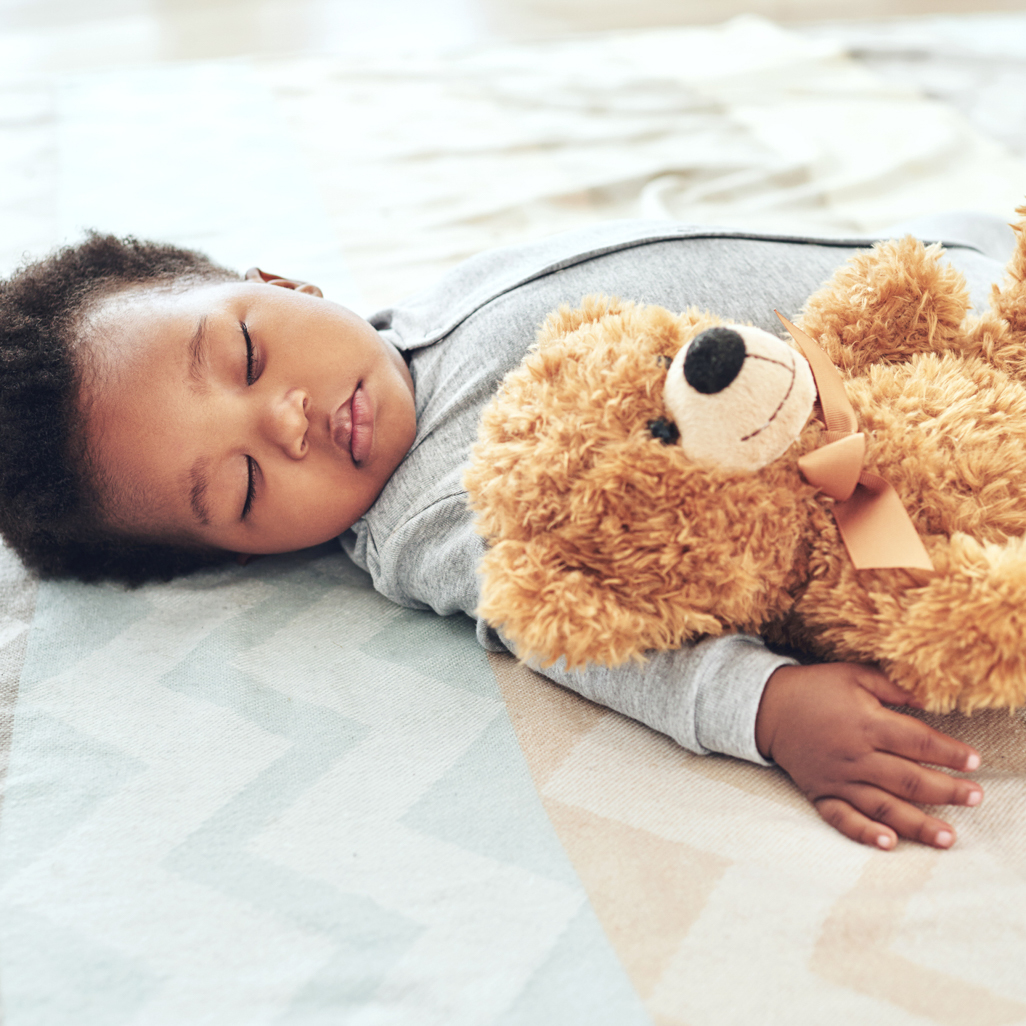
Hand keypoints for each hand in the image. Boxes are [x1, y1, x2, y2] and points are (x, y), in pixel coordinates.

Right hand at [756, 662, 981, 849]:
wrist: (766, 706)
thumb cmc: (815, 687)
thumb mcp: (853, 675)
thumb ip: (892, 687)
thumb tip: (929, 701)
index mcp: (866, 723)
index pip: (918, 741)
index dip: (950, 752)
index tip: (974, 762)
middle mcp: (855, 755)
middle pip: (910, 779)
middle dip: (948, 791)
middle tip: (976, 798)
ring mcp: (837, 778)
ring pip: (884, 806)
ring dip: (919, 823)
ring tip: (949, 837)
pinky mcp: (820, 793)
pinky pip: (843, 818)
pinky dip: (864, 833)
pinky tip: (888, 843)